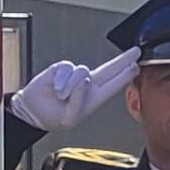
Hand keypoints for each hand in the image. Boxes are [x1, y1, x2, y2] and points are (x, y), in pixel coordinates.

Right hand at [7, 45, 142, 134]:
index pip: (114, 84)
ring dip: (71, 87)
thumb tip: (84, 80)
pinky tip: (56, 89)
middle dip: (123, 60)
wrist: (34, 111)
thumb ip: (79, 101)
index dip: (126, 74)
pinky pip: (66, 69)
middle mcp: (87, 83)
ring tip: (62, 96)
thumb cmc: (54, 116)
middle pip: (109, 68)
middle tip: (136, 52)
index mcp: (94, 97)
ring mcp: (75, 75)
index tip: (136, 65)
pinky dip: (61, 81)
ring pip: (82, 72)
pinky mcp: (62, 69)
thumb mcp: (71, 117)